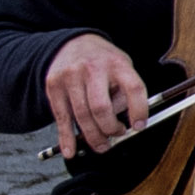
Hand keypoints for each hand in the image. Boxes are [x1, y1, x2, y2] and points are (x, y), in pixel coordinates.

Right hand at [44, 34, 153, 156]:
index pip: (133, 87)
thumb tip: (127, 122)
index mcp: (116, 63)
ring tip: (102, 145)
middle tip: (117, 134)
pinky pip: (62, 117)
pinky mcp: (54, 86)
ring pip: (82, 116)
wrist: (71, 43)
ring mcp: (71, 77)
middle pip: (101, 108)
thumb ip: (125, 91)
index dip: (139, 110)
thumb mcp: (122, 66)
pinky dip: (66, 138)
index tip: (140, 126)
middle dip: (110, 129)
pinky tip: (70, 150)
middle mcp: (93, 68)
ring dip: (93, 137)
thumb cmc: (102, 61)